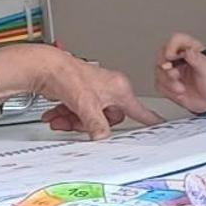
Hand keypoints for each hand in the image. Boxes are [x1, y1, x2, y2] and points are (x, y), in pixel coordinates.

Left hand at [0, 45, 161, 138]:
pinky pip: (78, 113)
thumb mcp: (86, 105)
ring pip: (89, 118)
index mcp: (119, 89)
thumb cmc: (67, 75)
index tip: (161, 127)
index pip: (140, 110)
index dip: (150, 121)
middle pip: (107, 119)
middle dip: (88, 124)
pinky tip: (55, 115)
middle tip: (76, 122)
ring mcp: (94, 92)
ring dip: (72, 121)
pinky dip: (66, 116)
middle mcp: (108, 89)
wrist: (44, 67)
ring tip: (60, 118)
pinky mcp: (80, 95)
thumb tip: (102, 138)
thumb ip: (97, 125)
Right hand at [154, 32, 205, 113]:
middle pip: (162, 53)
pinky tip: (179, 92)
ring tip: (181, 88)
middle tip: (174, 75)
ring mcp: (172, 70)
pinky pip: (159, 84)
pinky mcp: (167, 82)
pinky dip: (167, 90)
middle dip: (165, 66)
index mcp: (191, 49)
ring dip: (168, 82)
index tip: (170, 57)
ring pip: (159, 70)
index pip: (176, 40)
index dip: (170, 46)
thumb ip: (198, 59)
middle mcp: (179, 58)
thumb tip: (188, 51)